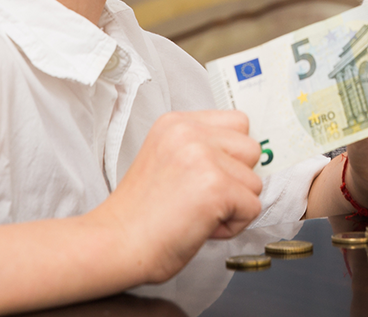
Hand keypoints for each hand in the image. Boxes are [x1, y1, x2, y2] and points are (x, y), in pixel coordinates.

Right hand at [90, 110, 262, 283]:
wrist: (113, 244)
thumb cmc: (139, 215)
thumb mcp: (166, 158)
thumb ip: (200, 149)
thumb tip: (241, 159)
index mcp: (177, 123)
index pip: (238, 123)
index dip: (231, 156)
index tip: (211, 176)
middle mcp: (190, 133)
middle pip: (251, 148)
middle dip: (236, 178)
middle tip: (202, 199)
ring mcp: (204, 157)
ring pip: (254, 181)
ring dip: (234, 204)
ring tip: (199, 214)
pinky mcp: (215, 187)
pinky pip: (252, 207)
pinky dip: (234, 225)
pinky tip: (203, 228)